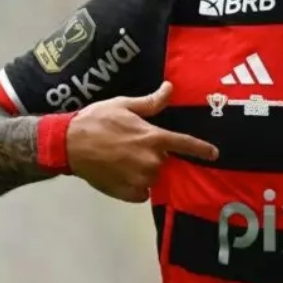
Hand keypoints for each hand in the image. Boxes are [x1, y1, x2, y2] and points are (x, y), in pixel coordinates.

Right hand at [65, 82, 217, 202]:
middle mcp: (151, 161)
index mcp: (153, 138)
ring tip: (123, 160)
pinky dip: (136, 186)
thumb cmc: (96, 121)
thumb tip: (170, 88)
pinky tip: (120, 174)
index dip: (202, 150)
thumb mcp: (124, 105)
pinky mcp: (129, 194)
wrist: (68, 144)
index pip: (185, 144)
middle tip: (133, 147)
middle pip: (165, 161)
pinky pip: (142, 192)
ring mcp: (141, 180)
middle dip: (154, 154)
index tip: (215, 154)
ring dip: (145, 170)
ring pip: (153, 177)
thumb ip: (151, 102)